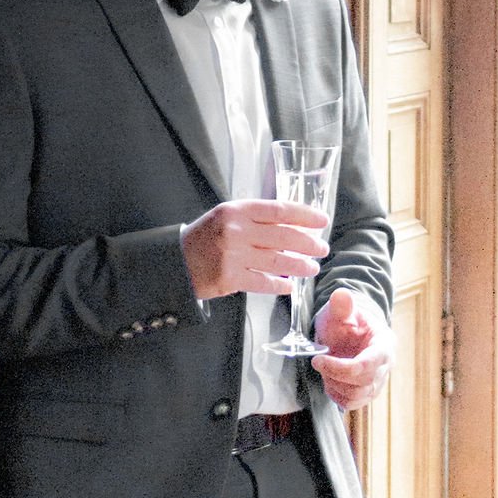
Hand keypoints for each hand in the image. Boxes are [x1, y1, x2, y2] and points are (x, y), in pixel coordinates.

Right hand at [182, 199, 327, 303]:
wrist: (174, 261)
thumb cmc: (206, 237)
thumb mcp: (227, 217)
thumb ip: (257, 218)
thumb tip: (295, 225)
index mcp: (237, 210)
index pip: (280, 210)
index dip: (305, 215)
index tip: (322, 221)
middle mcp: (236, 231)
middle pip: (284, 237)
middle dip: (309, 244)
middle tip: (322, 249)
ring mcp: (232, 255)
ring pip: (277, 261)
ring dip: (299, 266)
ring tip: (312, 268)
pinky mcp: (229, 278)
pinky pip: (263, 282)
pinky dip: (279, 285)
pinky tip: (289, 286)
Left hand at [312, 287, 392, 412]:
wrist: (351, 333)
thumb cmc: (347, 321)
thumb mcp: (341, 310)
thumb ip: (342, 304)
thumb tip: (341, 295)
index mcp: (384, 344)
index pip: (368, 365)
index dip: (341, 367)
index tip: (318, 359)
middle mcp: (386, 366)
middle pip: (364, 383)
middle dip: (335, 375)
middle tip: (319, 362)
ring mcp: (378, 381)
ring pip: (357, 396)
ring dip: (335, 386)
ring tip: (326, 369)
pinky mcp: (368, 392)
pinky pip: (352, 403)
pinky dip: (337, 395)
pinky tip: (330, 380)